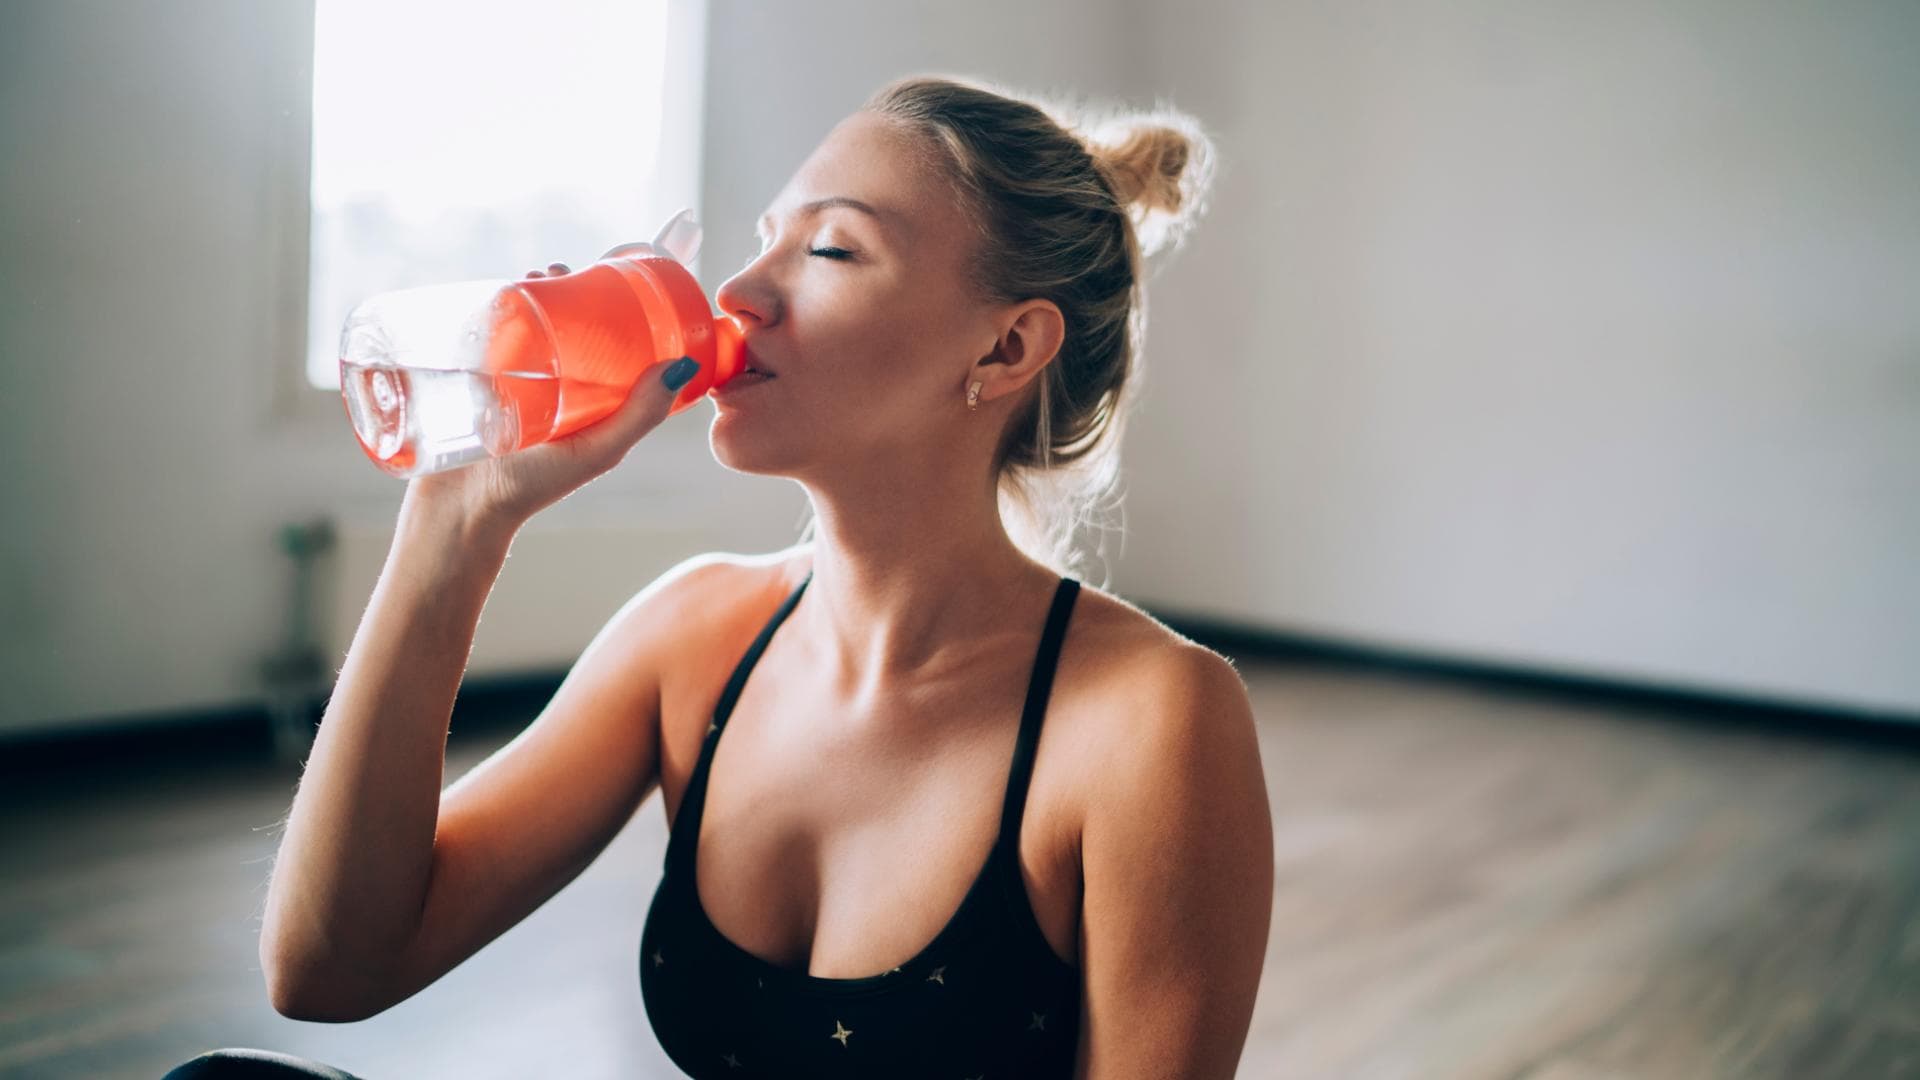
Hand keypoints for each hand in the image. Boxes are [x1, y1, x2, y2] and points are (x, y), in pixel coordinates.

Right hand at [405, 262, 701, 533]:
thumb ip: (639, 417)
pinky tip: (488, 291)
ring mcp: (509, 382)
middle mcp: (550, 387)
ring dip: (524, 292)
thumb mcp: (595, 450)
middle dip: (559, 289)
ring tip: (525, 277)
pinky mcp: (471, 382)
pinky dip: (487, 310)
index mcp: (587, 399)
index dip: (606, 305)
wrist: (459, 510)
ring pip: (521, 323)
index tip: (606, 275)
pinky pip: (482, 337)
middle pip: (559, 323)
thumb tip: (683, 366)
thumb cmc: (531, 488)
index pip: (603, 340)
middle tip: (553, 272)